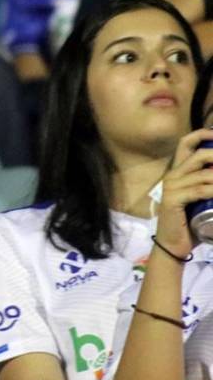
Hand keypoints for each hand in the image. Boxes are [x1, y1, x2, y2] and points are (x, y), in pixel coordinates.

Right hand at [146, 127, 212, 258]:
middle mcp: (173, 176)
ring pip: (205, 174)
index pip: (186, 144)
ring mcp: (171, 187)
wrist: (174, 245)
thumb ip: (209, 185)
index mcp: (178, 172)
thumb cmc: (190, 222)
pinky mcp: (173, 199)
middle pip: (199, 155)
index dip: (203, 135)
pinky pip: (200, 190)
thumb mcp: (201, 198)